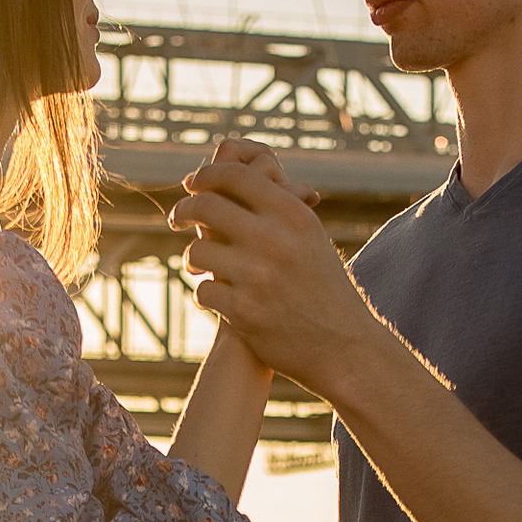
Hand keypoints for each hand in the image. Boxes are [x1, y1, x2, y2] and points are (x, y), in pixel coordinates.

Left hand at [169, 137, 380, 395]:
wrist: (344, 346)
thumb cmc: (324, 287)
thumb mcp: (309, 237)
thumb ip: (274, 208)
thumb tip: (227, 180)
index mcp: (293, 214)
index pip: (235, 176)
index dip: (206, 175)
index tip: (193, 184)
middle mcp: (275, 240)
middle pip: (206, 206)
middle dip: (184, 210)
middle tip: (177, 216)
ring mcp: (257, 276)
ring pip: (197, 250)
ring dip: (192, 258)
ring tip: (197, 264)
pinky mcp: (243, 311)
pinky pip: (203, 290)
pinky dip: (205, 293)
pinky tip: (213, 295)